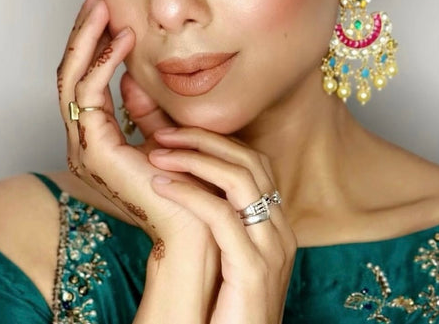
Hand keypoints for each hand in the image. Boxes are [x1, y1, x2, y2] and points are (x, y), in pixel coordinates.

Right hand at [56, 0, 213, 242]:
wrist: (196, 219)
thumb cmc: (187, 179)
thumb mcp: (163, 131)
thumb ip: (145, 108)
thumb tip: (133, 79)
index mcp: (97, 136)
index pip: (85, 78)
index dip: (93, 42)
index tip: (107, 8)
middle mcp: (84, 139)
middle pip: (70, 73)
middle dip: (82, 32)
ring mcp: (84, 145)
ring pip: (71, 78)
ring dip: (86, 38)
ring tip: (102, 6)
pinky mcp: (95, 148)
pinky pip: (89, 93)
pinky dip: (103, 62)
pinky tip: (122, 39)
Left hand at [149, 127, 297, 323]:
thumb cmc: (223, 313)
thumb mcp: (227, 259)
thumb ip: (221, 223)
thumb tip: (191, 183)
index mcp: (276, 226)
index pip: (256, 164)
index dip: (218, 142)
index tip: (179, 134)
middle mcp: (280, 232)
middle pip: (251, 162)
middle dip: (205, 140)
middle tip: (164, 132)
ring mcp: (272, 250)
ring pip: (240, 180)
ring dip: (194, 159)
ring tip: (157, 153)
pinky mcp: (253, 271)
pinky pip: (220, 216)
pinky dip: (189, 192)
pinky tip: (161, 185)